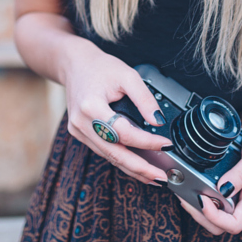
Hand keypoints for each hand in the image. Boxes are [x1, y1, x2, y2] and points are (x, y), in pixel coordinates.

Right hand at [63, 41, 172, 185]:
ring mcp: (78, 131)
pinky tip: (136, 164)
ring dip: (132, 168)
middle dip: (140, 168)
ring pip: (109, 157)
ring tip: (153, 176)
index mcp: (91, 107)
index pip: (124, 132)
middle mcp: (81, 123)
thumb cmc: (100, 68)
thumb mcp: (128, 76)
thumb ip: (144, 99)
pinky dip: (121, 159)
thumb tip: (158, 121)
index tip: (166, 144)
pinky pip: (103, 151)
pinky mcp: (80, 134)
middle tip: (161, 177)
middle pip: (114, 153)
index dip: (147, 141)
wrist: (75, 64)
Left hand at [179, 119, 241, 235]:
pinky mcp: (238, 186)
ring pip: (220, 214)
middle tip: (186, 196)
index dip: (215, 217)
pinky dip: (206, 195)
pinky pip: (221, 200)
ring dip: (201, 208)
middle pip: (223, 225)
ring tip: (187, 191)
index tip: (201, 198)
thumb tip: (221, 190)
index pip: (235, 223)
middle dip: (202, 216)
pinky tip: (196, 183)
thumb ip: (241, 172)